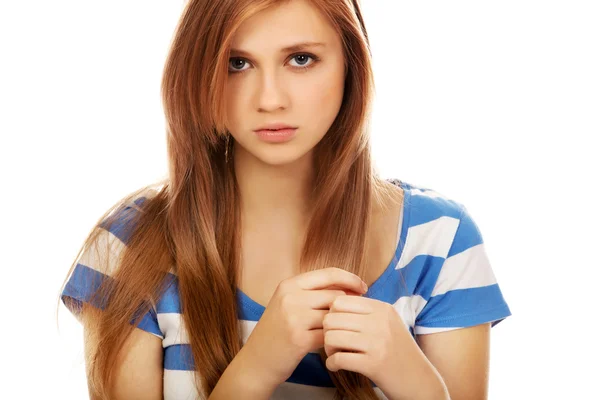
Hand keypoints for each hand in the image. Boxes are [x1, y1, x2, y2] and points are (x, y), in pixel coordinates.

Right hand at [241, 267, 367, 388]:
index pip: (329, 273)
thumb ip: (313, 292)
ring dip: (343, 323)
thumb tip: (350, 285)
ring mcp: (294, 318)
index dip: (350, 278)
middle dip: (350, 303)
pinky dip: (336, 339)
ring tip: (346, 329)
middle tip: (357, 313)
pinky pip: (330, 334)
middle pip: (336, 294)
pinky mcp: (300, 339)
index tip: (363, 287)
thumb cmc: (277, 331)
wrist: (256, 360)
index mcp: (289, 284)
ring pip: (335, 314)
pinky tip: (336, 342)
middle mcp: (290, 297)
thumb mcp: (287, 303)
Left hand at [322, 295, 413, 388]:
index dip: (332, 314)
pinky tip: (336, 366)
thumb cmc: (397, 350)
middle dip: (326, 332)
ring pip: (331, 338)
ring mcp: (377, 343)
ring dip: (328, 348)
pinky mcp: (373, 364)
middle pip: (332, 319)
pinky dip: (331, 364)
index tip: (337, 326)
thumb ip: (365, 311)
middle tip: (332, 343)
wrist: (419, 380)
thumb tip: (333, 303)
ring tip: (335, 354)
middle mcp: (380, 322)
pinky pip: (337, 359)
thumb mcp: (388, 322)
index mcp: (382, 308)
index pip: (340, 301)